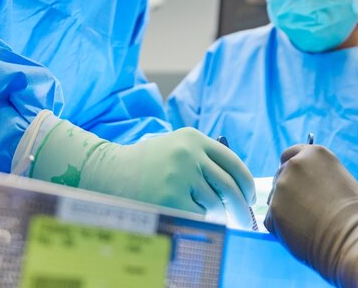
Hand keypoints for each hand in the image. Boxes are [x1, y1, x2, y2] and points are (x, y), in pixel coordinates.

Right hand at [29, 120, 255, 226]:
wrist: (108, 172)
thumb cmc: (146, 163)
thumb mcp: (176, 147)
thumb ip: (204, 158)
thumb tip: (237, 186)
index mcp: (193, 138)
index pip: (233, 162)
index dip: (246, 183)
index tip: (249, 196)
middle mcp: (189, 154)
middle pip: (229, 186)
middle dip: (239, 207)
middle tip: (242, 219)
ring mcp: (180, 176)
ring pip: (215, 204)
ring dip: (215, 215)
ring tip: (201, 213)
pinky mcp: (171, 198)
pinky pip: (198, 216)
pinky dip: (197, 219)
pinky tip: (184, 213)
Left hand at [265, 145, 357, 287]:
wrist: (354, 239)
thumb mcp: (341, 181)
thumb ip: (320, 177)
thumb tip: (307, 188)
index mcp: (315, 153)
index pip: (291, 154)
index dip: (292, 169)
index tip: (296, 182)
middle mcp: (295, 165)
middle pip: (280, 175)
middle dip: (289, 190)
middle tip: (306, 209)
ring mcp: (281, 187)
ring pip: (276, 199)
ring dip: (285, 209)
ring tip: (310, 224)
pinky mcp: (273, 211)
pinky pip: (272, 220)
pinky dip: (283, 228)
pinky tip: (303, 235)